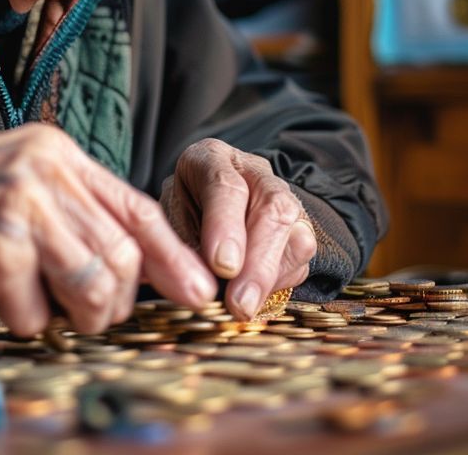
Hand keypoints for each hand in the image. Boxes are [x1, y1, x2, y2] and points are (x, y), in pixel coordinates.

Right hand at [0, 124, 216, 335]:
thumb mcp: (15, 184)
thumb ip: (67, 211)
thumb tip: (128, 270)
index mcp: (58, 154)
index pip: (138, 209)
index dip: (175, 256)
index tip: (199, 293)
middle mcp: (47, 171)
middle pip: (123, 255)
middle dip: (117, 302)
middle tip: (93, 317)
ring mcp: (21, 204)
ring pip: (93, 284)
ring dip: (79, 317)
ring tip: (51, 315)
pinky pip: (33, 310)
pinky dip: (21, 321)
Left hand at [160, 139, 316, 319]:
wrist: (199, 203)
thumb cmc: (179, 209)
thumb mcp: (166, 218)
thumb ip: (181, 245)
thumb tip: (199, 286)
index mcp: (212, 158)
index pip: (224, 185)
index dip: (225, 226)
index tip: (222, 266)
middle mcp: (254, 172)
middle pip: (271, 209)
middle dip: (257, 262)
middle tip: (239, 302)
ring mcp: (282, 198)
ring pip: (295, 234)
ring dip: (271, 278)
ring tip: (246, 308)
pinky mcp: (298, 228)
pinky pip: (301, 258)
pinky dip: (280, 283)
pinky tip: (256, 297)